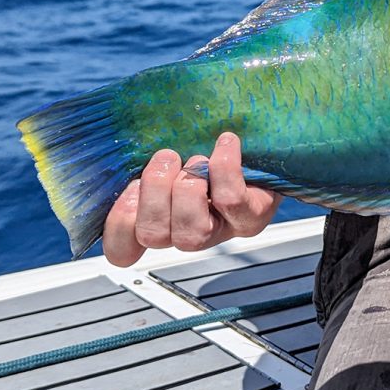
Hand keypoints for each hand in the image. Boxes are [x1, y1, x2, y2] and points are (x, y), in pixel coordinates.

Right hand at [102, 131, 280, 266]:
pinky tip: (226, 143)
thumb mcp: (172, 145)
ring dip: (187, 187)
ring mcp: (222, 229)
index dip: (118, 225)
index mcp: (161, 219)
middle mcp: (188, 231)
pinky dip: (224, 168)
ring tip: (196, 158)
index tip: (128, 187)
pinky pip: (231, 202)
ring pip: (190, 233)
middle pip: (153, 235)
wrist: (271, 140)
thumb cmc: (210, 141)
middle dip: (153, 191)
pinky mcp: (252, 218)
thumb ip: (144, 150)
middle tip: (166, 159)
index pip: (123, 250)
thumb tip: (121, 138)